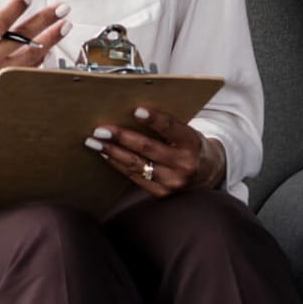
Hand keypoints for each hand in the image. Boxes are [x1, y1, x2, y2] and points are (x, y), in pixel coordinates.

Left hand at [85, 108, 225, 196]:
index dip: (154, 120)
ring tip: (94, 142)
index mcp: (192, 143)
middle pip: (148, 149)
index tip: (137, 110)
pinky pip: (135, 177)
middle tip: (100, 130)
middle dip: (121, 138)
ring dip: (112, 152)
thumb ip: (165, 125)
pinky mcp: (162, 193)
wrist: (207, 173)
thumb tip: (130, 113)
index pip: (171, 128)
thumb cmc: (190, 145)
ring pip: (137, 165)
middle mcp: (184, 164)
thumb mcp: (186, 131)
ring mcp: (173, 182)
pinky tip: (106, 155)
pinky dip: (118, 165)